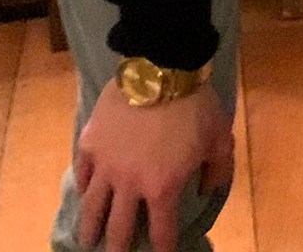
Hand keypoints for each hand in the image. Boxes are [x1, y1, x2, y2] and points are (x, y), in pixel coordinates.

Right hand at [73, 84, 233, 251]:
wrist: (160, 68)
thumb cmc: (195, 105)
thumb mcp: (219, 140)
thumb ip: (217, 171)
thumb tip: (206, 190)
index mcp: (162, 187)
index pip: (161, 230)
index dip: (162, 248)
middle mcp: (129, 184)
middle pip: (119, 227)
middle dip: (119, 247)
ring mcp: (105, 164)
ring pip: (92, 207)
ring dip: (90, 228)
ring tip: (87, 241)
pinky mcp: (89, 143)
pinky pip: (83, 173)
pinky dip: (84, 187)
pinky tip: (85, 195)